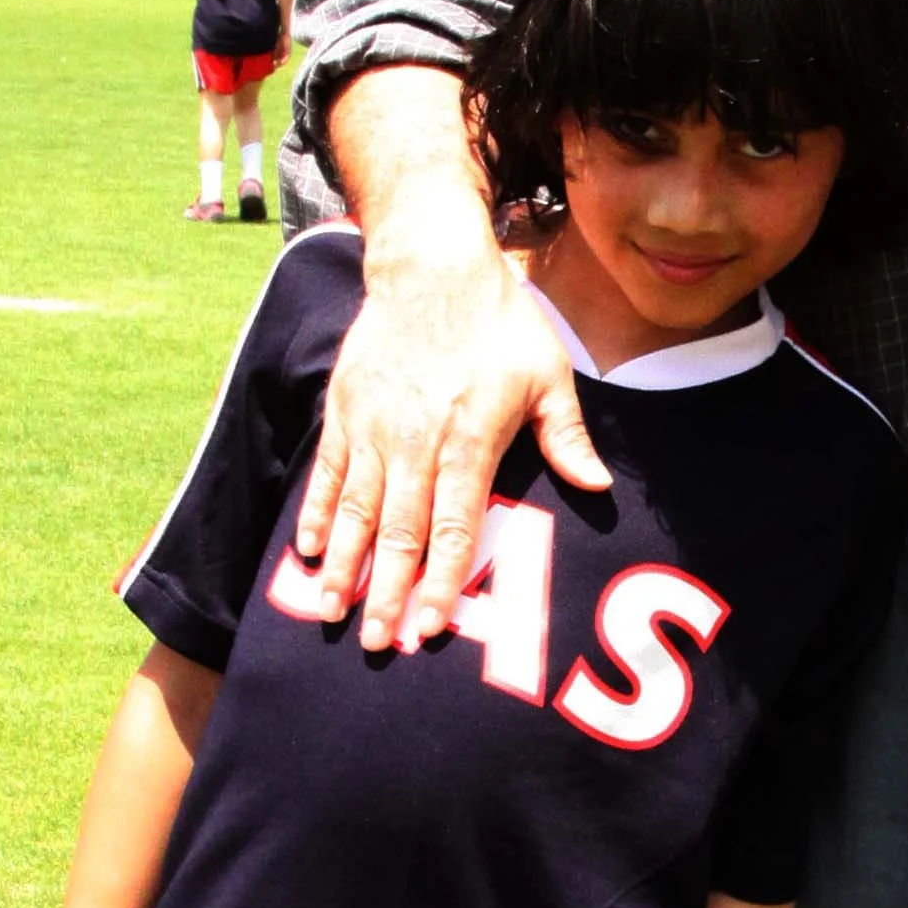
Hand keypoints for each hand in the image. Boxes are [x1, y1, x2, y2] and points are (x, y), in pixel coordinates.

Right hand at [293, 239, 608, 653]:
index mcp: (469, 439)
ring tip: (335, 613)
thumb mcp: (549, 372)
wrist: (431, 263)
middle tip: (378, 644)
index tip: (430, 627)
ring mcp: (373, 427)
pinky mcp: (344, 411)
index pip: (452, 527)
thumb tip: (597, 489)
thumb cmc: (498, 320)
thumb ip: (567, 436)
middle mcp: (415, 440)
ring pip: (357, 511)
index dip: (441, 582)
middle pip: (399, 532)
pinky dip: (318, 516)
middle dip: (387, 593)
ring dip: (345, 567)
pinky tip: (309, 554)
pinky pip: (328, 474)